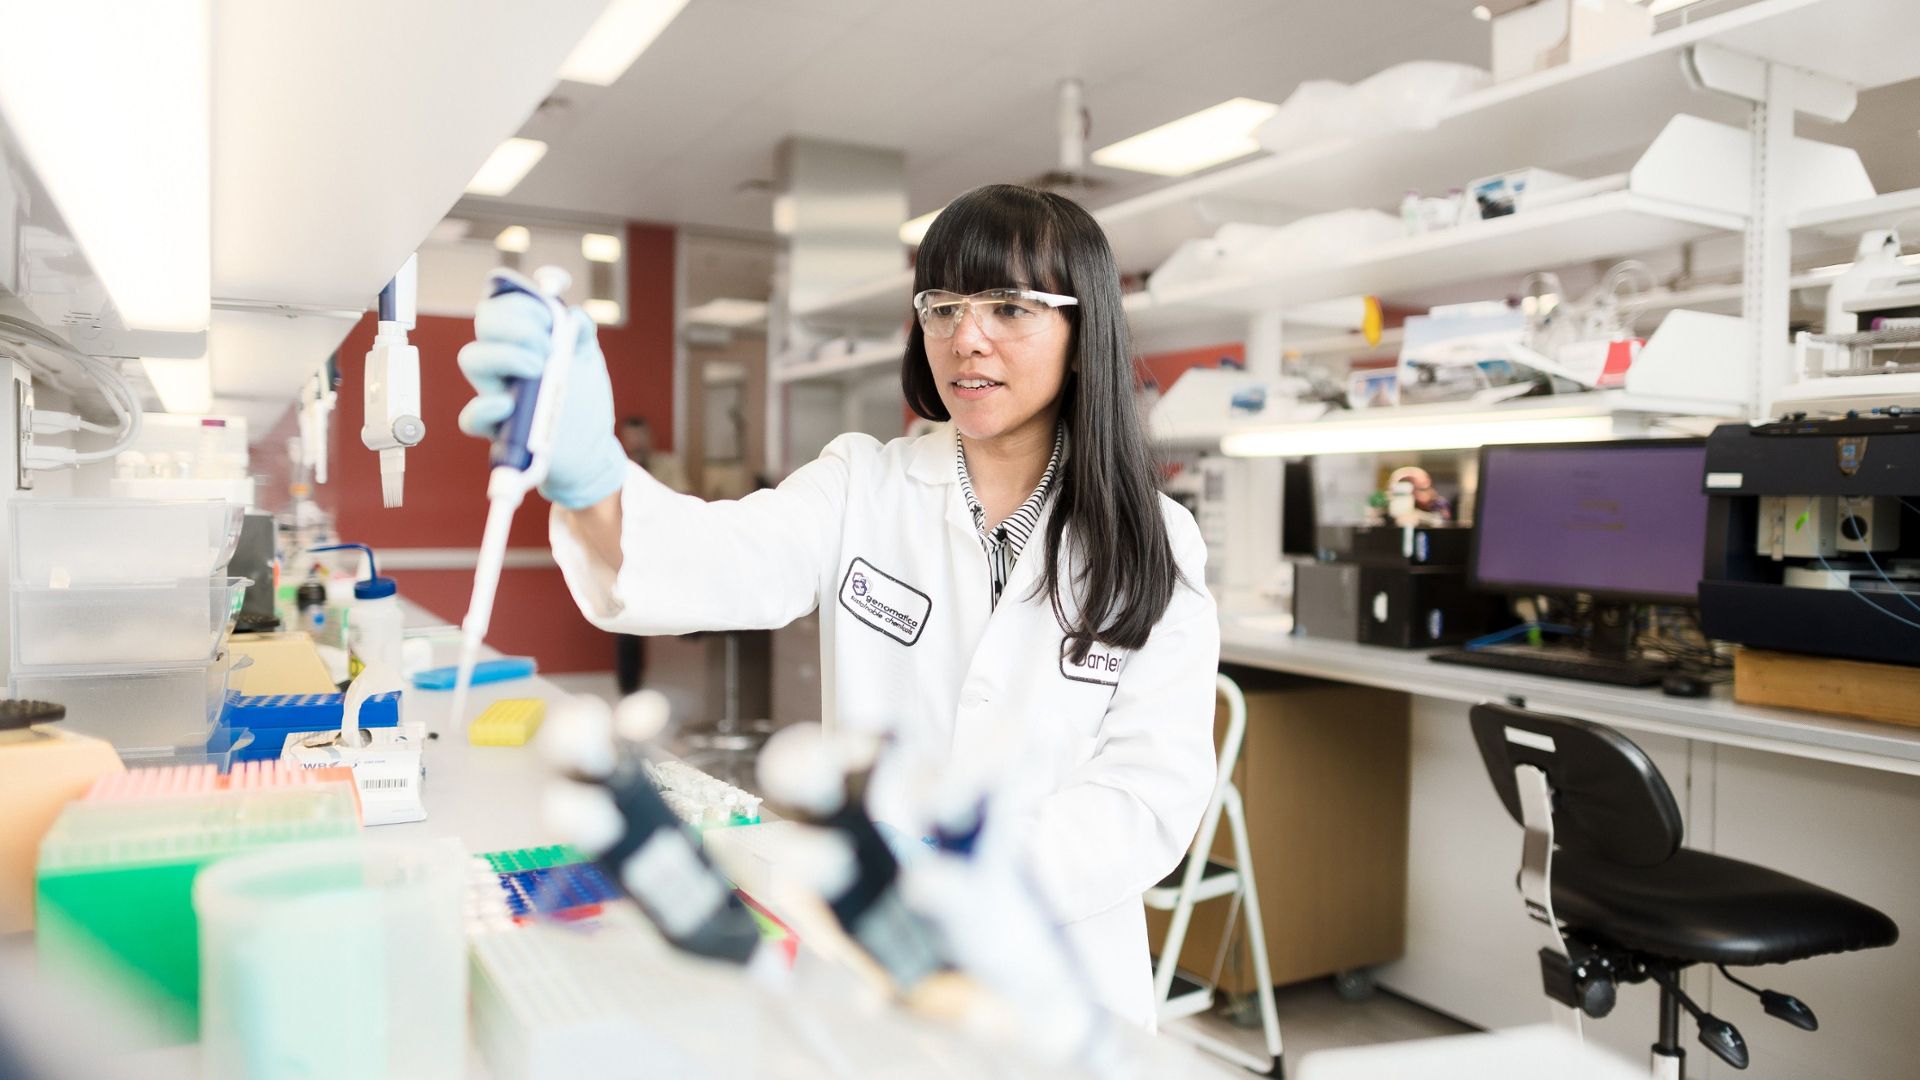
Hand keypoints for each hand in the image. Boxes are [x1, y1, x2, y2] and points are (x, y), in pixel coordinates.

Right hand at [457, 293, 626, 509]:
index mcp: (520, 341)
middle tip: (546, 347)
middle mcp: (503, 363)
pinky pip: (471, 418)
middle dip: (516, 324)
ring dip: (505, 354)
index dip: (522, 303)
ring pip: (472, 358)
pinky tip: (508, 404)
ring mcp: (497, 393)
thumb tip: (572, 317)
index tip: (550, 319)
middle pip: (486, 323)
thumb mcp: (588, 360)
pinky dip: (485, 407)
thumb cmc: (584, 402)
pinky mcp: (497, 430)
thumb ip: (580, 331)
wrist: (592, 448)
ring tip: (539, 367)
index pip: (504, 306)